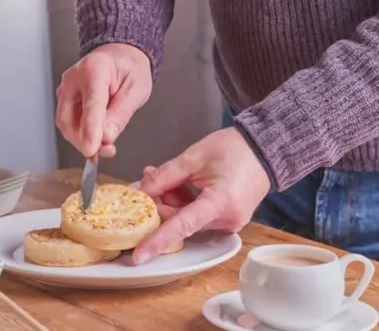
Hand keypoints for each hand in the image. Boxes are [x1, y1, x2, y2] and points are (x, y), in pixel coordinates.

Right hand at [55, 43, 151, 157]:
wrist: (121, 57)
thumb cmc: (129, 69)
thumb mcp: (136, 90)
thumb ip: (121, 114)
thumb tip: (106, 137)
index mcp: (95, 69)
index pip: (90, 104)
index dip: (90, 129)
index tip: (92, 148)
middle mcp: (74, 78)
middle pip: (69, 118)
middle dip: (84, 140)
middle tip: (105, 151)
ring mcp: (66, 90)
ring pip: (66, 124)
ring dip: (82, 141)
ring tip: (104, 147)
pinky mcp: (65, 100)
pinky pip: (68, 123)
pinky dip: (80, 136)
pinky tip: (95, 141)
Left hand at [131, 127, 270, 264]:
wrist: (265, 149)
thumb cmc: (234, 148)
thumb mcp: (194, 157)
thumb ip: (164, 176)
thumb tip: (139, 191)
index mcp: (220, 203)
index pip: (182, 226)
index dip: (158, 241)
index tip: (139, 256)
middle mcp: (227, 220)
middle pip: (181, 221)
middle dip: (160, 203)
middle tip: (146, 180)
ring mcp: (230, 222)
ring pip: (187, 219)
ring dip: (171, 201)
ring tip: (163, 175)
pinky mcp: (228, 220)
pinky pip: (198, 216)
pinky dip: (185, 203)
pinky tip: (177, 184)